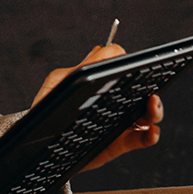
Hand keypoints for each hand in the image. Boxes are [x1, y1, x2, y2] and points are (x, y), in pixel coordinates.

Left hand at [30, 43, 162, 170]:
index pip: (121, 67)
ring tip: (152, 104)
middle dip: (150, 85)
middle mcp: (113, 100)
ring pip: (146, 113)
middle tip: (149, 87)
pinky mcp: (119, 143)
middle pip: (140, 88)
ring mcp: (118, 121)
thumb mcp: (57, 83)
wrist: (37, 143)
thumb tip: (100, 50)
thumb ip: (78, 68)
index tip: (130, 65)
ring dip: (155, 108)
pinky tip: (151, 131)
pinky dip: (150, 135)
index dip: (128, 62)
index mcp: (99, 83)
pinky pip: (140, 139)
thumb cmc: (45, 108)